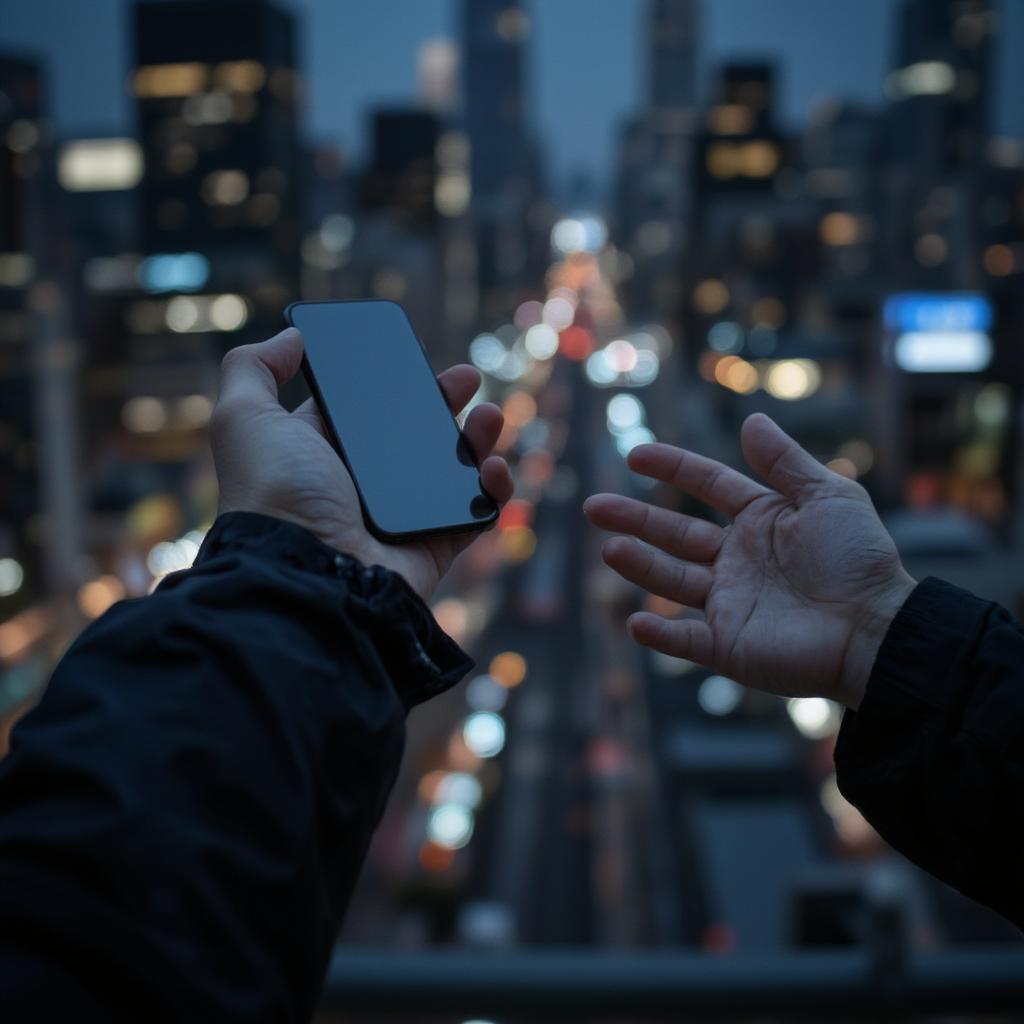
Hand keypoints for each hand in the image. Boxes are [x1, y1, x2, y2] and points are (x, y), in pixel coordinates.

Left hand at [211, 328, 513, 601]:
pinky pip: (475, 514)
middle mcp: (361, 485)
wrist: (306, 571)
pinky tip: (494, 467)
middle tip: (467, 378)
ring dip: (478, 438)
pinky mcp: (433, 546)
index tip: (416, 359)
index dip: (392, 384)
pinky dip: (493, 489)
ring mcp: (401, 517)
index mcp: (321, 453)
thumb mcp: (244, 418)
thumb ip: (254, 368)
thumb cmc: (275, 494)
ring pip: (452, 470)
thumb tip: (293, 337)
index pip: (366, 411)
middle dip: (445, 401)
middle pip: (416, 434)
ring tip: (490, 416)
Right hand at [583, 414, 915, 708]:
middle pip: (675, 533)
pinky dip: (661, 635)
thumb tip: (752, 420)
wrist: (879, 628)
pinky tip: (635, 622)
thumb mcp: (830, 496)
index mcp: (759, 521)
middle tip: (595, 506)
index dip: (673, 469)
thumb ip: (786, 462)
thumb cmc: (860, 559)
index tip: (635, 456)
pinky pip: (686, 640)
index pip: (707, 487)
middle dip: (634, 518)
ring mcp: (729, 603)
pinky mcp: (729, 646)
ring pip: (672, 581)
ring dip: (639, 566)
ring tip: (610, 549)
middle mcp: (736, 560)